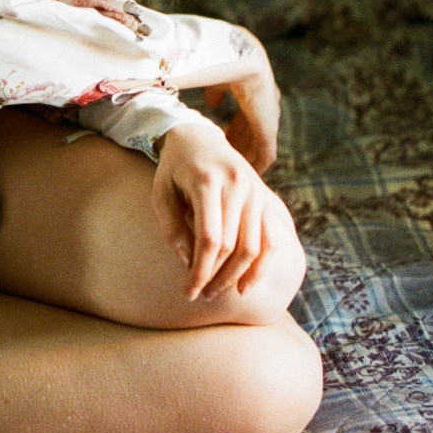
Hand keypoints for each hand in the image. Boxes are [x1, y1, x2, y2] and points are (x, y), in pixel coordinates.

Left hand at [151, 120, 293, 301]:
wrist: (198, 137)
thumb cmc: (173, 169)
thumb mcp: (160, 193)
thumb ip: (172, 228)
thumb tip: (189, 263)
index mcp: (208, 181)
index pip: (210, 238)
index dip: (200, 270)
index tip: (188, 291)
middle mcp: (237, 184)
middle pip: (232, 245)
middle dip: (216, 277)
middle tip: (200, 295)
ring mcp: (256, 190)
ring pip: (253, 246)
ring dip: (237, 276)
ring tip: (217, 291)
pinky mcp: (265, 197)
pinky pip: (271, 238)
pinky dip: (262, 265)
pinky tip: (245, 285)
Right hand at [203, 42, 280, 174]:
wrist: (240, 63)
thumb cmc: (224, 64)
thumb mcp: (217, 78)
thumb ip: (216, 91)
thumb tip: (212, 102)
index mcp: (253, 91)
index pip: (246, 117)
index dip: (234, 131)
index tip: (221, 143)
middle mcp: (264, 105)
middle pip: (252, 132)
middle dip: (239, 146)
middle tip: (225, 161)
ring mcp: (268, 118)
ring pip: (258, 144)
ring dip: (246, 157)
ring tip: (232, 170)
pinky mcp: (269, 130)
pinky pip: (266, 153)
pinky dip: (257, 164)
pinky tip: (246, 173)